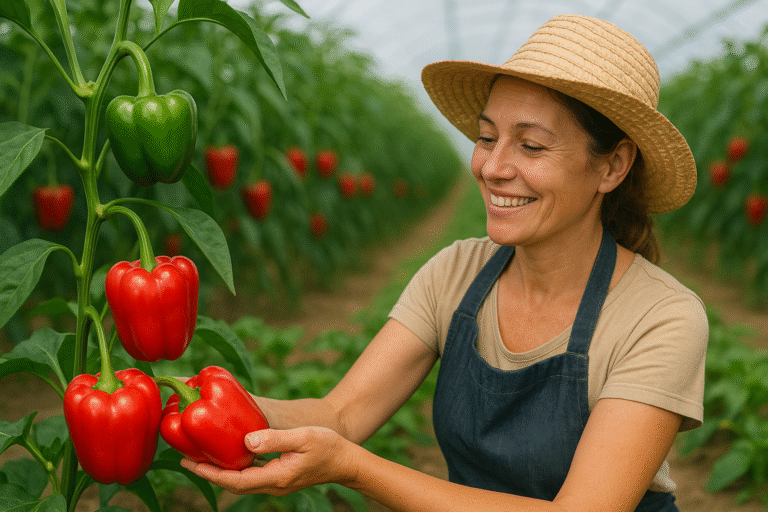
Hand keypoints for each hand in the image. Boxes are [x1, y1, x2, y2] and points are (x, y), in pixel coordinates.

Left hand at [180, 426, 357, 495]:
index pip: (236, 480)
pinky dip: (236, 468)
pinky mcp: (280, 477)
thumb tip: (246, 440)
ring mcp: (277, 483)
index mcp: (276, 477)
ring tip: (202, 458)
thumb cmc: (328, 447)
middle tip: (186, 460)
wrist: (347, 462)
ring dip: (221, 472)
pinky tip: (230, 455)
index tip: (190, 463)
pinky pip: (251, 476)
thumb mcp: (303, 438)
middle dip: (209, 473)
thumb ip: (275, 439)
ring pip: (242, 481)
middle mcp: (273, 485)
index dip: (211, 473)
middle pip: (234, 484)